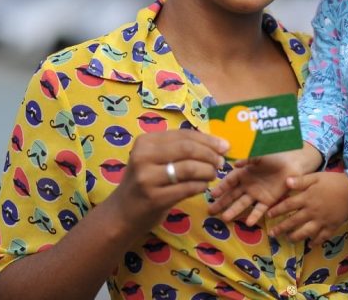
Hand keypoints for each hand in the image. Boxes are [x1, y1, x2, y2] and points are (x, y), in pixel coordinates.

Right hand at [105, 130, 227, 232]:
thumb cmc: (144, 183)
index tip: (225, 146)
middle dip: (210, 154)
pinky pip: (187, 188)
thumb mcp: (154, 160)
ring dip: (208, 171)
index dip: (208, 139)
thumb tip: (219, 145)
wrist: (122, 214)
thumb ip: (179, 150)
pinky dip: (200, 186)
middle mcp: (143, 156)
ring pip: (189, 168)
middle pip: (188, 148)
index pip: (184, 135)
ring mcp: (148, 178)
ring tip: (212, 175)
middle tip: (221, 162)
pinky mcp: (154, 198)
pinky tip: (203, 187)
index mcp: (145, 142)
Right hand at [209, 145, 321, 225]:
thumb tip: (235, 163)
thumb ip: (248, 158)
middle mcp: (247, 185)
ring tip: (225, 218)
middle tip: (210, 211)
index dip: (222, 187)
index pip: (230, 181)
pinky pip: (259, 209)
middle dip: (221, 203)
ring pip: (242, 204)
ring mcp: (257, 194)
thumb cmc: (275, 156)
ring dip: (234, 211)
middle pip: (232, 195)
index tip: (213, 194)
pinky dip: (254, 216)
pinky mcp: (268, 201)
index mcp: (244, 173)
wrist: (292, 164)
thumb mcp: (260, 154)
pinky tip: (248, 223)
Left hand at [267, 171, 347, 244]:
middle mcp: (312, 212)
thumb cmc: (333, 181)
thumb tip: (285, 182)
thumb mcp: (316, 177)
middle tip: (272, 234)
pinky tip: (310, 244)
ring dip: (295, 237)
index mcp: (307, 198)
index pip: (287, 206)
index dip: (277, 211)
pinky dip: (315, 242)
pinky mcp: (331, 227)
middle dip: (281, 228)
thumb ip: (301, 181)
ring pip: (305, 232)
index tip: (268, 215)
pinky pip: (321, 237)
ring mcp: (322, 221)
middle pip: (293, 222)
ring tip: (288, 239)